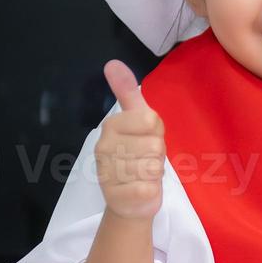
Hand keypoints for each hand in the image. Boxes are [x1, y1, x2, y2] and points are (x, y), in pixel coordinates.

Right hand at [96, 60, 164, 220]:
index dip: (156, 133)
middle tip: (145, 161)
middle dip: (157, 156)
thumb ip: (127, 92)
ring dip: (154, 174)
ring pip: (153, 168)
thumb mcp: (137, 120)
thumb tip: (112, 62)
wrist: (130, 200)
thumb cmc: (138, 156)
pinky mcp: (117, 196)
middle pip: (154, 146)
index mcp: (111, 125)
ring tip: (142, 175)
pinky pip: (148, 189)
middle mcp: (104, 147)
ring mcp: (108, 173)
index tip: (146, 140)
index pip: (150, 121)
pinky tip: (140, 190)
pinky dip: (151, 191)